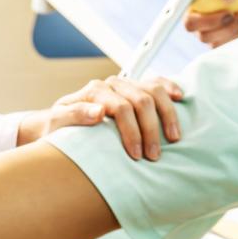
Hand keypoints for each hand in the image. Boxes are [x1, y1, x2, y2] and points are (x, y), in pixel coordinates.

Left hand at [19, 76, 183, 160]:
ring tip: (173, 138)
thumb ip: (74, 115)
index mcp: (94, 91)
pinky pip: (157, 83)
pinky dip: (170, 88)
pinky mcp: (134, 88)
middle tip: (154, 156)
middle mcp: (111, 84)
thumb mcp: (57, 123)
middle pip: (141, 101)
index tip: (136, 155)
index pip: (121, 108)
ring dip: (167, 114)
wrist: (58, 122)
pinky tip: (180, 98)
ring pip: (153, 90)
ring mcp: (124, 84)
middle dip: (151, 130)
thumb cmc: (58, 127)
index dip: (132, 132)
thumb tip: (99, 111)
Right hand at [184, 0, 237, 47]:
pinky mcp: (227, 36)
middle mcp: (200, 21)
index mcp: (195, 6)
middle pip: (203, 37)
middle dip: (226, 29)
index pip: (190, 23)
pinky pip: (229, 46)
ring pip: (216, 44)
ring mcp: (213, 30)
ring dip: (235, 33)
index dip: (205, 23)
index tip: (227, 13)